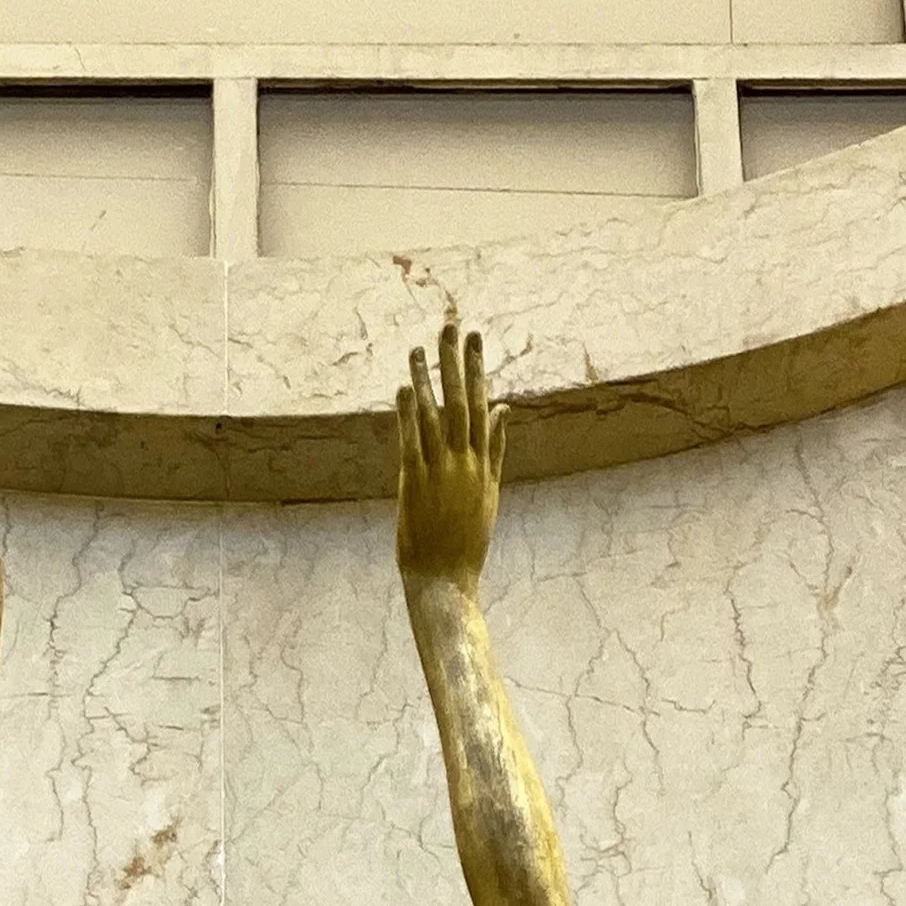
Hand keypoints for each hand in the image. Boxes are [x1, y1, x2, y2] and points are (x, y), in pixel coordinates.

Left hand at [395, 306, 504, 594]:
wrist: (447, 579)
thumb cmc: (465, 540)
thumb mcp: (488, 491)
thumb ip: (495, 448)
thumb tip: (502, 408)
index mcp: (483, 463)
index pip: (482, 404)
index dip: (477, 368)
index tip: (476, 337)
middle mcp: (465, 462)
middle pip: (462, 402)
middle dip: (457, 362)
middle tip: (453, 326)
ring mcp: (441, 473)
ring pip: (435, 417)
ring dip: (427, 381)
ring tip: (419, 348)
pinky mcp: (416, 485)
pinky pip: (412, 443)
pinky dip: (407, 415)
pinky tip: (402, 389)